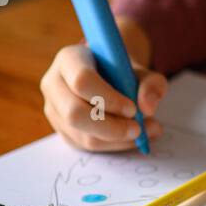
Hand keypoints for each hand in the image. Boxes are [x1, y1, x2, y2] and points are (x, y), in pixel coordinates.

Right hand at [39, 17, 166, 150]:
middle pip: (74, 114)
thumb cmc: (123, 71)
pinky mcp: (62, 130)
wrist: (109, 76)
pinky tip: (132, 138)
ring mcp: (54, 110)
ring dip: (117, 140)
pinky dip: (114, 146)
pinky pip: (86, 147)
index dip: (109, 99)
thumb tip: (147, 108)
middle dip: (111, 127)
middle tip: (138, 129)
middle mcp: (54, 84)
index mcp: (69, 59)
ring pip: (82, 136)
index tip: (132, 108)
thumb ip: (152, 84)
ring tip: (144, 132)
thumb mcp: (143, 70)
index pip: (82, 81)